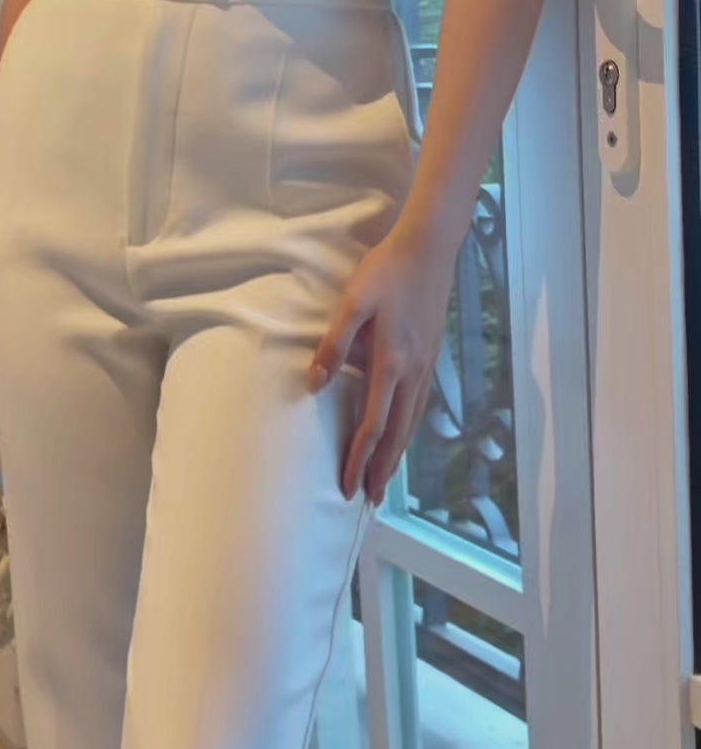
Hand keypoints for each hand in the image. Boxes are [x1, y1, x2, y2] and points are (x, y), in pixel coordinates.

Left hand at [306, 221, 454, 503]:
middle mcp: (413, 371)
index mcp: (391, 362)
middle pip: (396, 434)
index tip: (348, 486)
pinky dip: (409, 429)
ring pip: (412, 422)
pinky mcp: (431, 356)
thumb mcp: (352, 303)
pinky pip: (419, 405)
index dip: (359, 458)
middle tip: (370, 501)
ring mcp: (427, 365)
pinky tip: (403, 434)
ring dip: (397, 454)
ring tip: (386, 479)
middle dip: (381, 470)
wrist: (429, 247)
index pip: (372, 424)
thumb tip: (315, 385)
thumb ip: (333, 345)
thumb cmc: (387, 271)